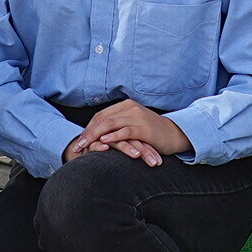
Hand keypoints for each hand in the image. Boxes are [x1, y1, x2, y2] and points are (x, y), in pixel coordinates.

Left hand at [67, 100, 191, 166]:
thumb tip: (99, 136)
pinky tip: (103, 142)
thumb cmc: (152, 133)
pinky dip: (112, 136)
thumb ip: (118, 126)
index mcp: (126, 106)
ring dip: (95, 136)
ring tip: (85, 146)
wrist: (174, 134)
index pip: (101, 116)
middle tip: (77, 146)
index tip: (79, 140)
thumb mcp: (133, 125)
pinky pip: (124, 131)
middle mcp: (130, 108)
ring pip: (110, 124)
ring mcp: (137, 117)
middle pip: (102, 119)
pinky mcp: (143, 128)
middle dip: (88, 133)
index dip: (88, 128)